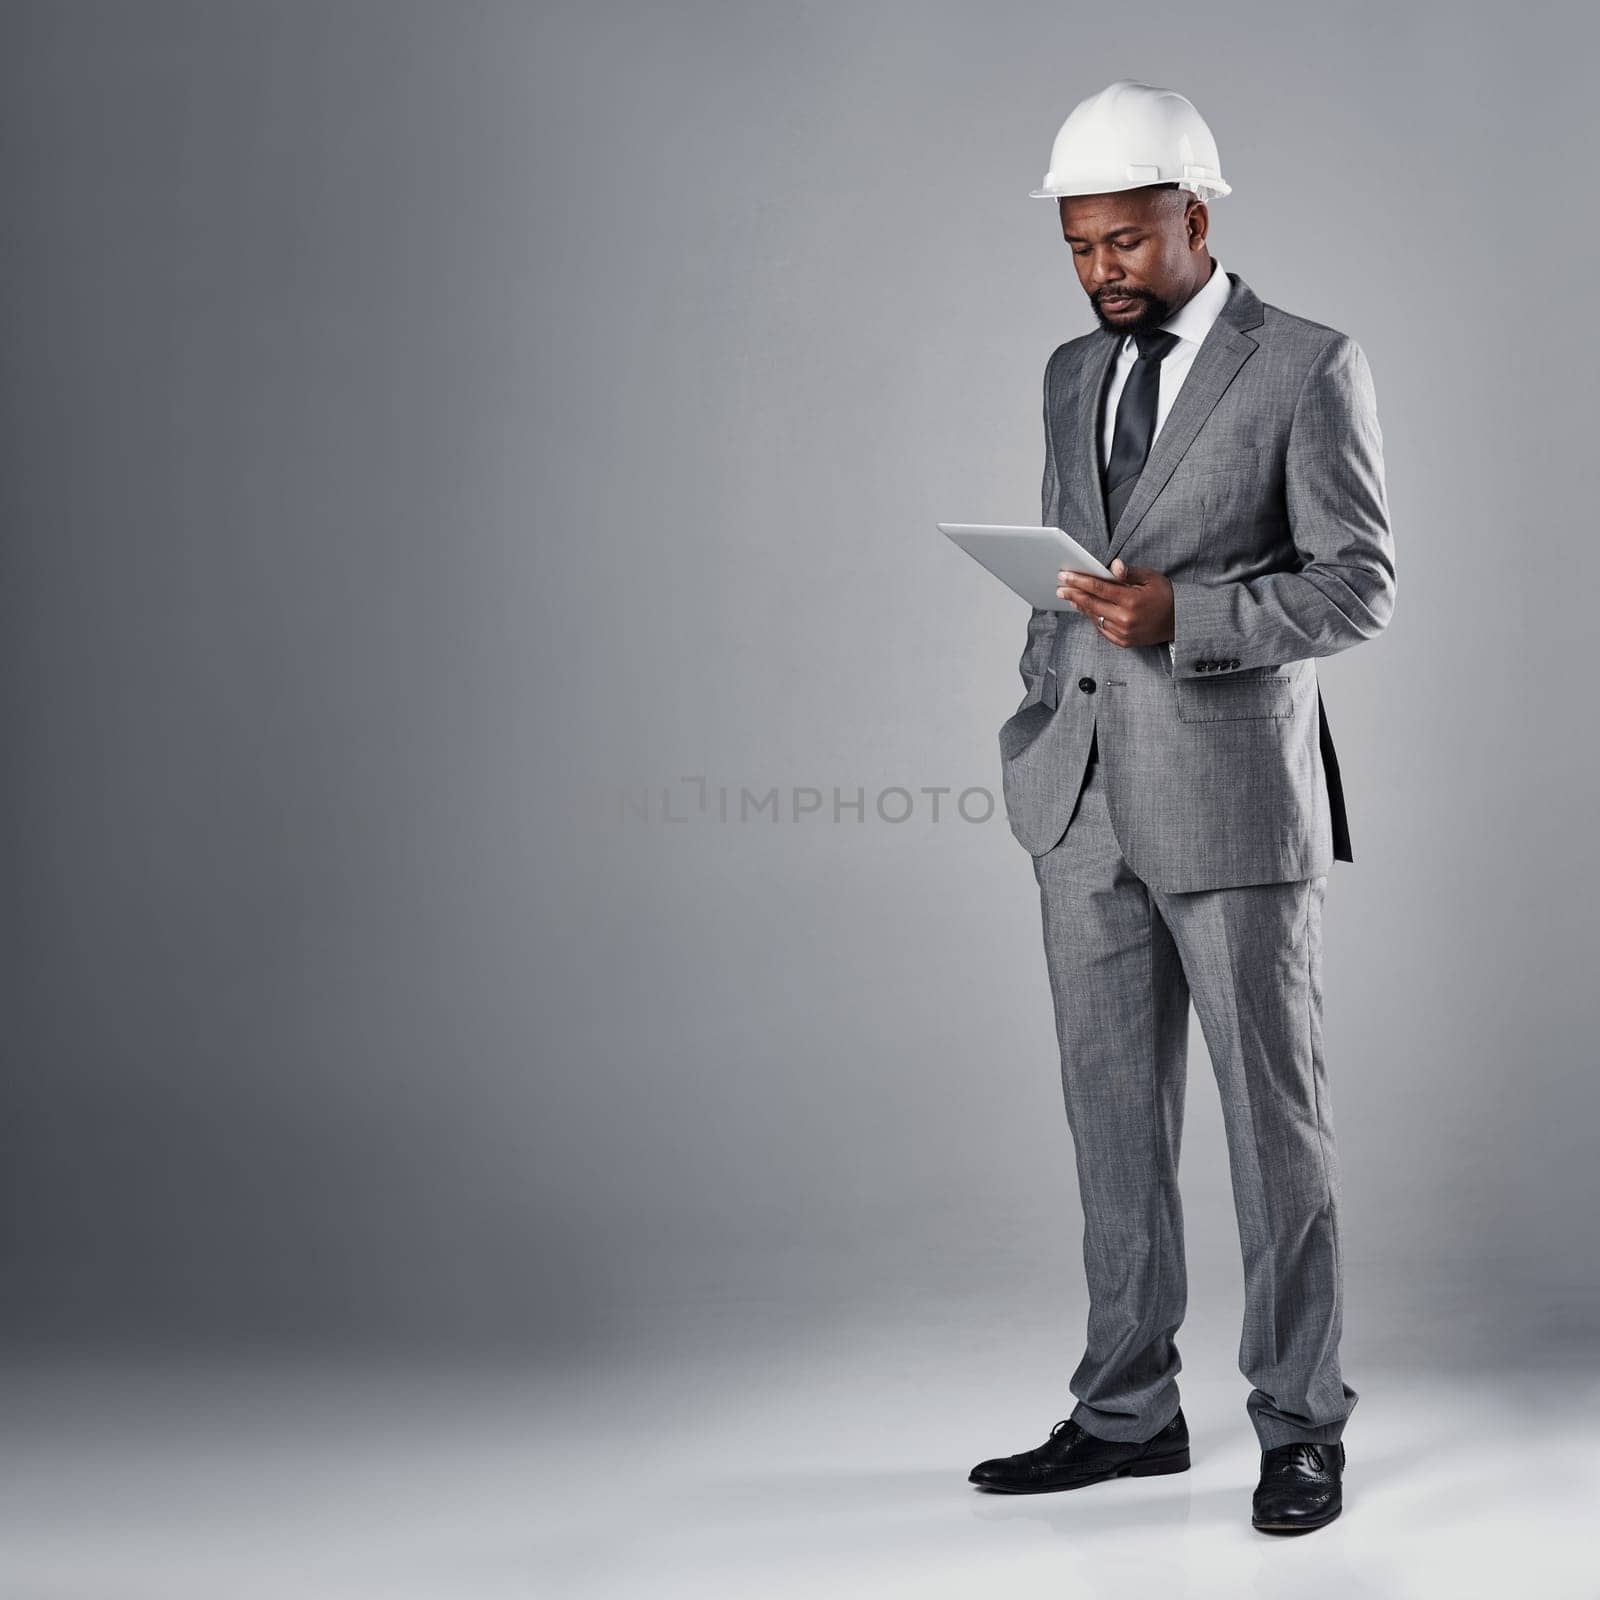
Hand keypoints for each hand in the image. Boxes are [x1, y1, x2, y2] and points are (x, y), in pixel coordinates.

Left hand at [1057, 557, 1175, 647]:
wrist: (1179, 622)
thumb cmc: (1164, 595)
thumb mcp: (1150, 578)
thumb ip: (1128, 573)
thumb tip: (1113, 565)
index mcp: (1132, 600)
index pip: (1099, 588)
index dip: (1079, 581)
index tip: (1065, 576)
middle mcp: (1125, 619)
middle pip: (1092, 604)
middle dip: (1073, 594)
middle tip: (1059, 587)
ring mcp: (1123, 633)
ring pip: (1094, 617)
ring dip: (1081, 606)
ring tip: (1070, 596)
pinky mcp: (1123, 642)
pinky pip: (1101, 629)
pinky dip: (1092, 618)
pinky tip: (1086, 609)